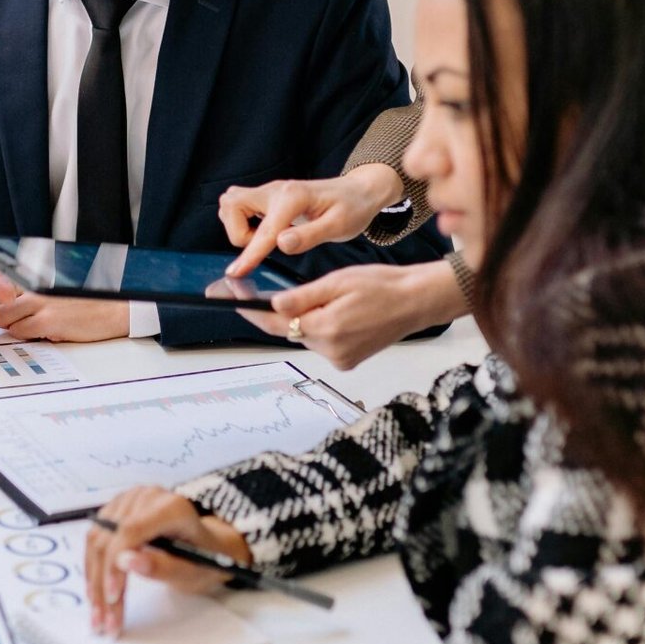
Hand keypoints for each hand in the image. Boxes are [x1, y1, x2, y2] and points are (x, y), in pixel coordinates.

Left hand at [0, 293, 128, 343]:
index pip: (2, 287)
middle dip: (4, 318)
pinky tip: (47, 333)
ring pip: (3, 320)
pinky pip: (20, 332)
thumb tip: (12, 302)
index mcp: (39, 278)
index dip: (3, 303)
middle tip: (21, 323)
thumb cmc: (92, 301)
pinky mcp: (47, 321)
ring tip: (37, 329)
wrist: (117, 308)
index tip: (9, 309)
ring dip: (16, 328)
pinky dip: (28, 337)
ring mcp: (40, 303)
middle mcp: (35, 287)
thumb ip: (36, 293)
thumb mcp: (59, 290)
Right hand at [85, 486, 252, 635]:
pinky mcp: (114, 511)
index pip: (130, 531)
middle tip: (106, 621)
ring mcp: (127, 501)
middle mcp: (145, 497)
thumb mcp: (194, 570)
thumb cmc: (204, 557)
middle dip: (103, 584)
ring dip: (93, 582)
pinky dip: (94, 571)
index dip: (115, 565)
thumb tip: (126, 562)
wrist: (205, 544)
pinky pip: (94, 542)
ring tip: (99, 615)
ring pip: (96, 542)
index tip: (112, 597)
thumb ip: (164, 566)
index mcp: (171, 506)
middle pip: (110, 539)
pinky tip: (96, 595)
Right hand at [220, 163, 402, 274]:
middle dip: (238, 232)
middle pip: (232, 205)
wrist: (358, 192)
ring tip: (264, 240)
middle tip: (262, 247)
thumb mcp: (339, 226)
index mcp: (294, 198)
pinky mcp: (268, 197)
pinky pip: (240, 206)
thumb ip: (309, 236)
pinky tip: (266, 233)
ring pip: (232, 204)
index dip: (250, 254)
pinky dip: (243, 222)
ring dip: (238, 227)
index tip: (235, 272)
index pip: (265, 230)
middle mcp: (276, 190)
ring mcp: (270, 191)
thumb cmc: (351, 208)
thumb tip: (281, 243)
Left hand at [244, 260, 464, 370]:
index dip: (250, 310)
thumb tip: (273, 305)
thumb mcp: (338, 282)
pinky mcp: (347, 361)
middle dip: (275, 313)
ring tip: (319, 296)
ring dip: (302, 318)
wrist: (416, 302)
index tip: (228, 297)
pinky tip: (334, 310)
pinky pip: (321, 342)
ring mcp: (339, 359)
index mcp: (326, 328)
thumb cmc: (383, 286)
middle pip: (288, 331)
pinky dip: (319, 327)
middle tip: (250, 292)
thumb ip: (303, 297)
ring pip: (305, 336)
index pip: (275, 324)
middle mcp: (330, 351)